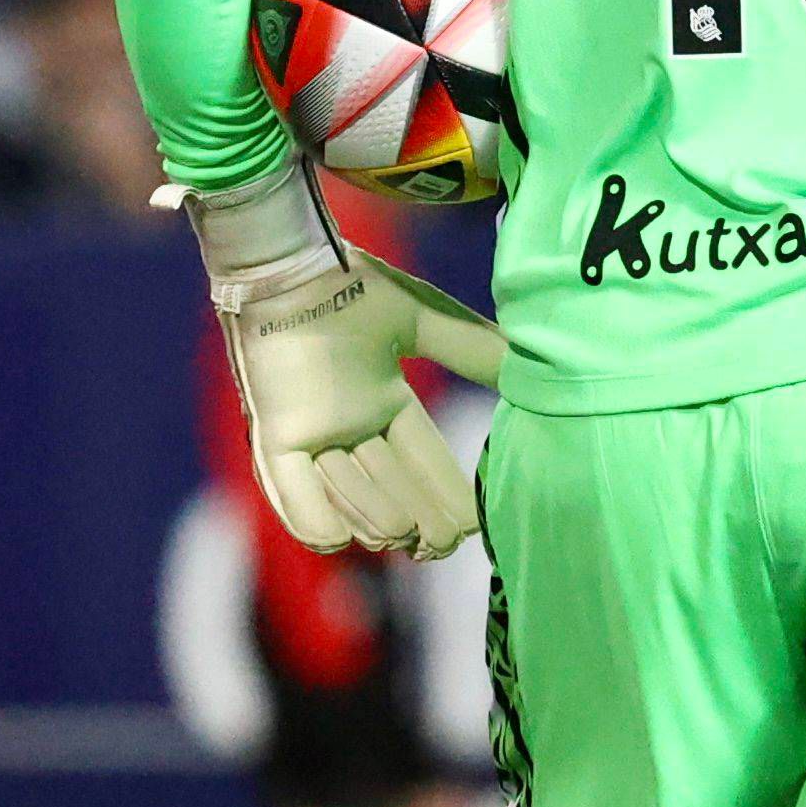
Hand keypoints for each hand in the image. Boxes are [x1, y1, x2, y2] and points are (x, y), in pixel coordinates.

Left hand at [186, 174, 507, 556]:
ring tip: (386, 520)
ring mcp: (313, 433)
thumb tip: (528, 367)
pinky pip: (293, 495)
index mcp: (386, 404)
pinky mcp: (277, 431)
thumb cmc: (349, 283)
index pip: (428, 464)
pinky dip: (314, 520)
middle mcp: (351, 427)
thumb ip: (471, 347)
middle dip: (419, 526)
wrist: (291, 263)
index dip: (450, 501)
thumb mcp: (420, 318)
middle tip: (432, 543)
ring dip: (372, 514)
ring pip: (349, 502)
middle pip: (394, 496)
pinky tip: (338, 537)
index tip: (470, 528)